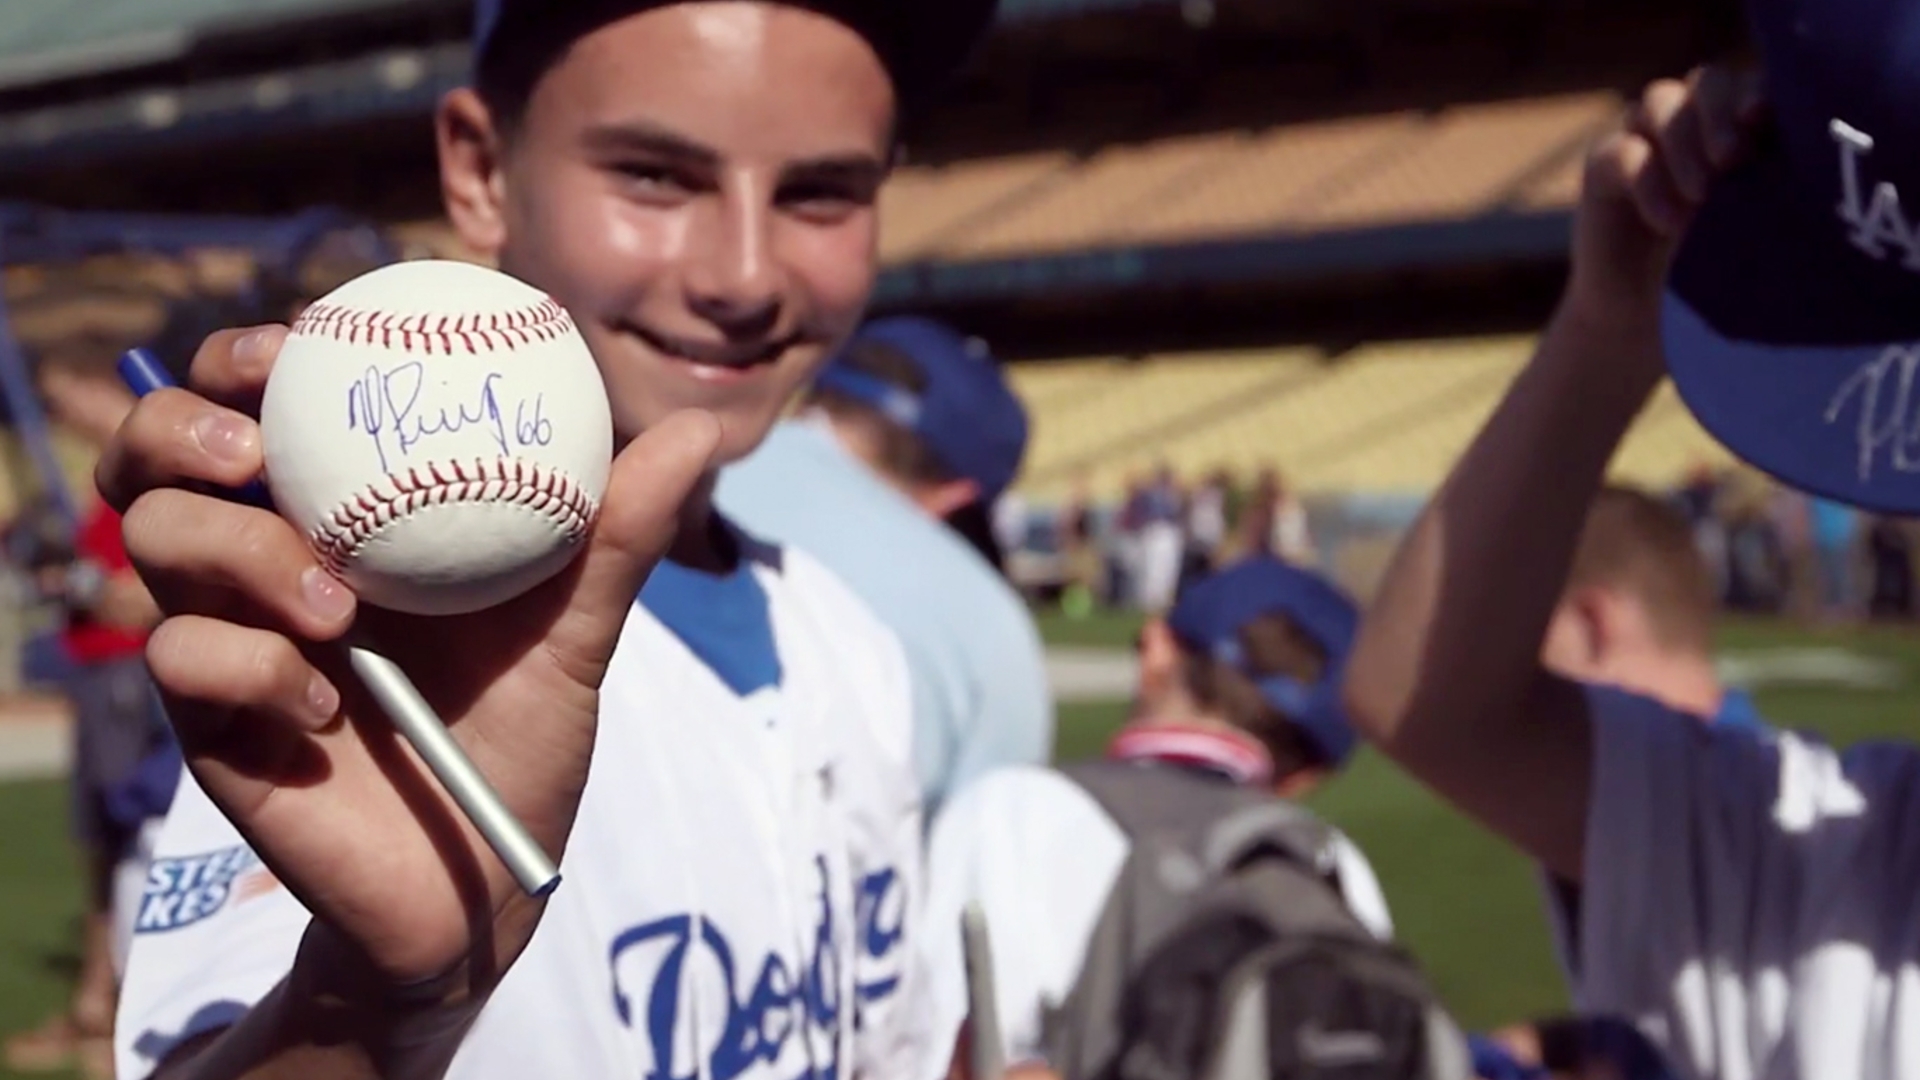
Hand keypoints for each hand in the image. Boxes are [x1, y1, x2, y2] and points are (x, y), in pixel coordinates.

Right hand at [98, 325, 719, 998]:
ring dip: (239, 551)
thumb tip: (701, 430)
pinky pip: (181, 660)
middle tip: (251, 447)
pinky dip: (252, 667)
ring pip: (155, 540)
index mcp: (336, 516)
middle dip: (178, 425)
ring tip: (337, 605)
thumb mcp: (576, 628)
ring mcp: (226, 639)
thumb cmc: (521, 730)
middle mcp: (262, 562)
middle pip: (155, 456)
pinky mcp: (205, 724)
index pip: (255, 406)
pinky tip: (327, 703)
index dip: (246, 357)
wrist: (484, 870)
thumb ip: (619, 532)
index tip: (291, 344)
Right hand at [1566, 64, 1766, 327]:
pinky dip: (1647, 182)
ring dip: (1683, 142)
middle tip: (1731, 160)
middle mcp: (1694, 123)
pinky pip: (1623, 150)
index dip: (1758, 93)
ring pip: (1661, 100)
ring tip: (1700, 197)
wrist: (1643, 314)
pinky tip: (1667, 223)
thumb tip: (1797, 155)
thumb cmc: (1714, 271)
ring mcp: (1646, 138)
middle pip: (1708, 81)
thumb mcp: (1753, 223)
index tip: (1761, 121)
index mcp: (1742, 127)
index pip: (1754, 86)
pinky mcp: (1604, 164)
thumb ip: (1769, 181)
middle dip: (1719, 113)